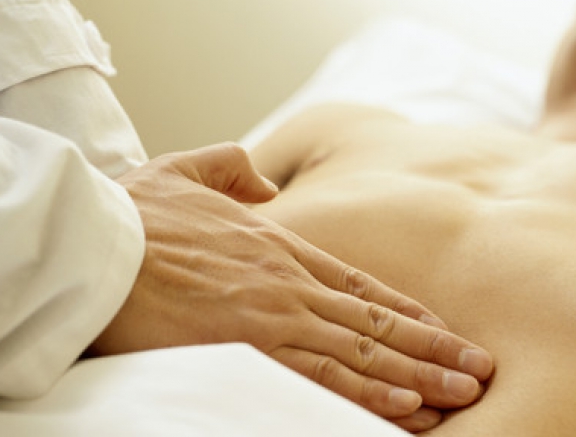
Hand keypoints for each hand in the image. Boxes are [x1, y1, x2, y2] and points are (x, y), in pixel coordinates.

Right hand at [90, 143, 492, 431]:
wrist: (97, 240)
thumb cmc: (136, 213)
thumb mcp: (188, 170)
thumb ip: (234, 169)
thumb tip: (267, 184)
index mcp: (277, 243)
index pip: (359, 282)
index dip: (404, 308)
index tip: (439, 327)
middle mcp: (289, 281)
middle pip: (376, 320)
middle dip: (431, 347)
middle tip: (477, 367)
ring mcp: (275, 313)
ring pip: (363, 351)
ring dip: (417, 374)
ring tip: (461, 392)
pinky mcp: (251, 345)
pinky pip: (323, 375)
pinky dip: (369, 392)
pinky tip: (405, 407)